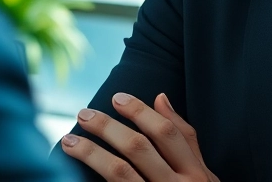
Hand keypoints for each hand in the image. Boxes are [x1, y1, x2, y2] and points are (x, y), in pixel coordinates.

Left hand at [59, 92, 218, 181]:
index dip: (140, 112)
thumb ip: (185, 138)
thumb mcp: (202, 174)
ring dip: (91, 152)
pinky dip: (93, 180)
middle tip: (84, 114)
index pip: (166, 133)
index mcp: (195, 173)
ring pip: (119, 172)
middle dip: (108, 127)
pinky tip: (71, 174)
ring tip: (69, 141)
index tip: (117, 98)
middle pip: (139, 148)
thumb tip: (160, 98)